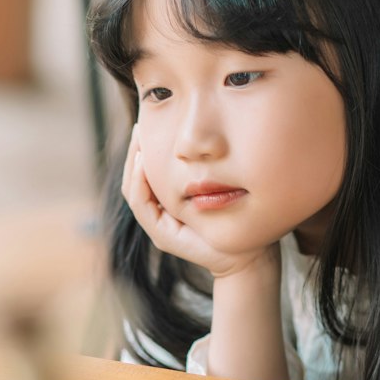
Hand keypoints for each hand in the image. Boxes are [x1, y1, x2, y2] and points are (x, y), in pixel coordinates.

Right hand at [121, 126, 276, 280]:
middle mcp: (160, 213)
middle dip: (135, 151)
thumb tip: (200, 134)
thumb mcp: (220, 183)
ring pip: (133, 190)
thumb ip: (205, 166)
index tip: (148, 124)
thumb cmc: (238, 216)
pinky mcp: (162, 235)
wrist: (246, 254)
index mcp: (169, 201)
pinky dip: (140, 182)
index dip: (142, 148)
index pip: (146, 170)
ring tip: (139, 139)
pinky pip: (142, 205)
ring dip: (133, 163)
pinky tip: (144, 162)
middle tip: (140, 127)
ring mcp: (159, 225)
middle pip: (135, 177)